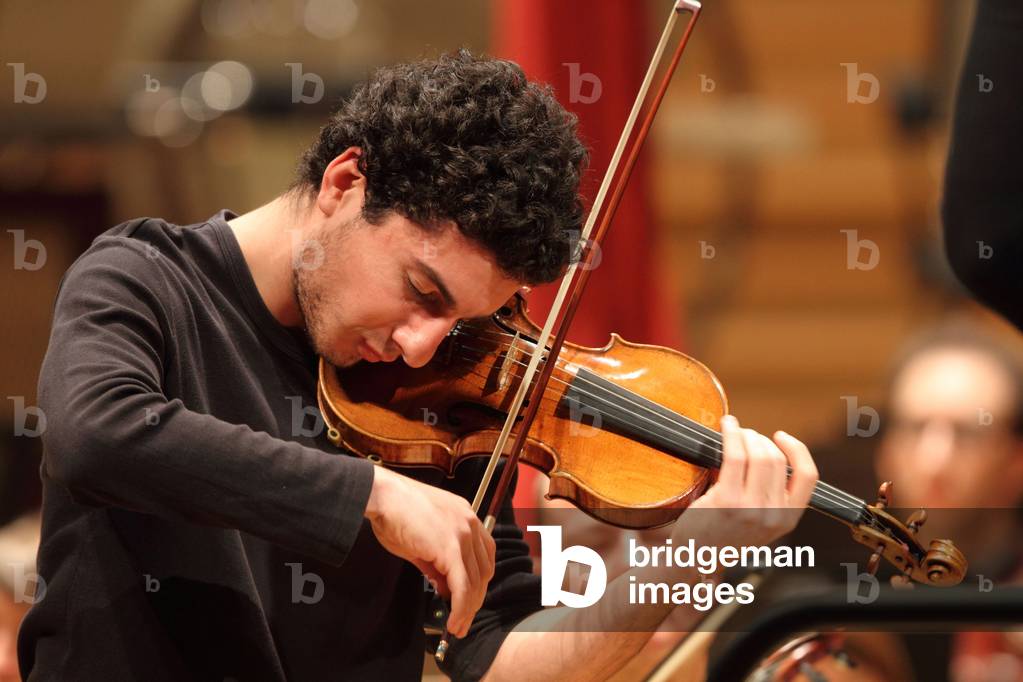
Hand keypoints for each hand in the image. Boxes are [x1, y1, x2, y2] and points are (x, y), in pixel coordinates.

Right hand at [364, 466, 495, 637]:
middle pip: (483, 572)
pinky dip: (460, 608)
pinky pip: (462, 586)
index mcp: (466, 518)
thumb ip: (437, 565)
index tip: (469, 601)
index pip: (484, 557)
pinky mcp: (451, 548)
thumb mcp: (422, 542)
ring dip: (468, 609)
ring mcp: (463, 535)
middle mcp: (470, 524)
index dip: (478, 582)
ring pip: (475, 582)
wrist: (383, 496)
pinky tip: (453, 621)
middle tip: (463, 622)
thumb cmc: (395, 513)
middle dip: (475, 601)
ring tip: (457, 627)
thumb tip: (445, 588)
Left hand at [674, 414, 818, 551]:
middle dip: (760, 439)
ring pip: (758, 455)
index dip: (797, 450)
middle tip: (745, 436)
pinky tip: (727, 426)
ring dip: (746, 435)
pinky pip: (734, 456)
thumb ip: (773, 495)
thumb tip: (769, 451)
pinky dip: (731, 434)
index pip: (808, 476)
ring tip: (735, 431)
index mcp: (788, 519)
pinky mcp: (726, 501)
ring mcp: (751, 509)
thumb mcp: (761, 521)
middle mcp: (773, 515)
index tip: (780, 437)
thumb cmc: (724, 533)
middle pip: (777, 459)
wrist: (694, 556)